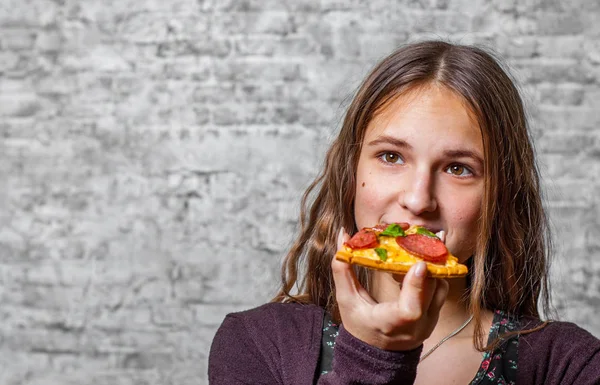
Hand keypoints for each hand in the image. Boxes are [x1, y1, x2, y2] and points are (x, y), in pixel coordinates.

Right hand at [331, 228, 448, 350]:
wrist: (376, 351)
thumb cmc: (358, 323)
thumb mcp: (346, 299)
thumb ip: (342, 268)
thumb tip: (342, 234)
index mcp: (391, 324)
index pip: (410, 310)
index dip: (416, 286)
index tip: (419, 263)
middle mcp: (416, 326)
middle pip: (431, 292)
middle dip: (429, 262)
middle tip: (424, 237)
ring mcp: (429, 322)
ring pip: (440, 288)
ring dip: (433, 265)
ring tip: (422, 244)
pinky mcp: (434, 316)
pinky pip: (440, 290)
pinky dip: (433, 273)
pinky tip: (420, 259)